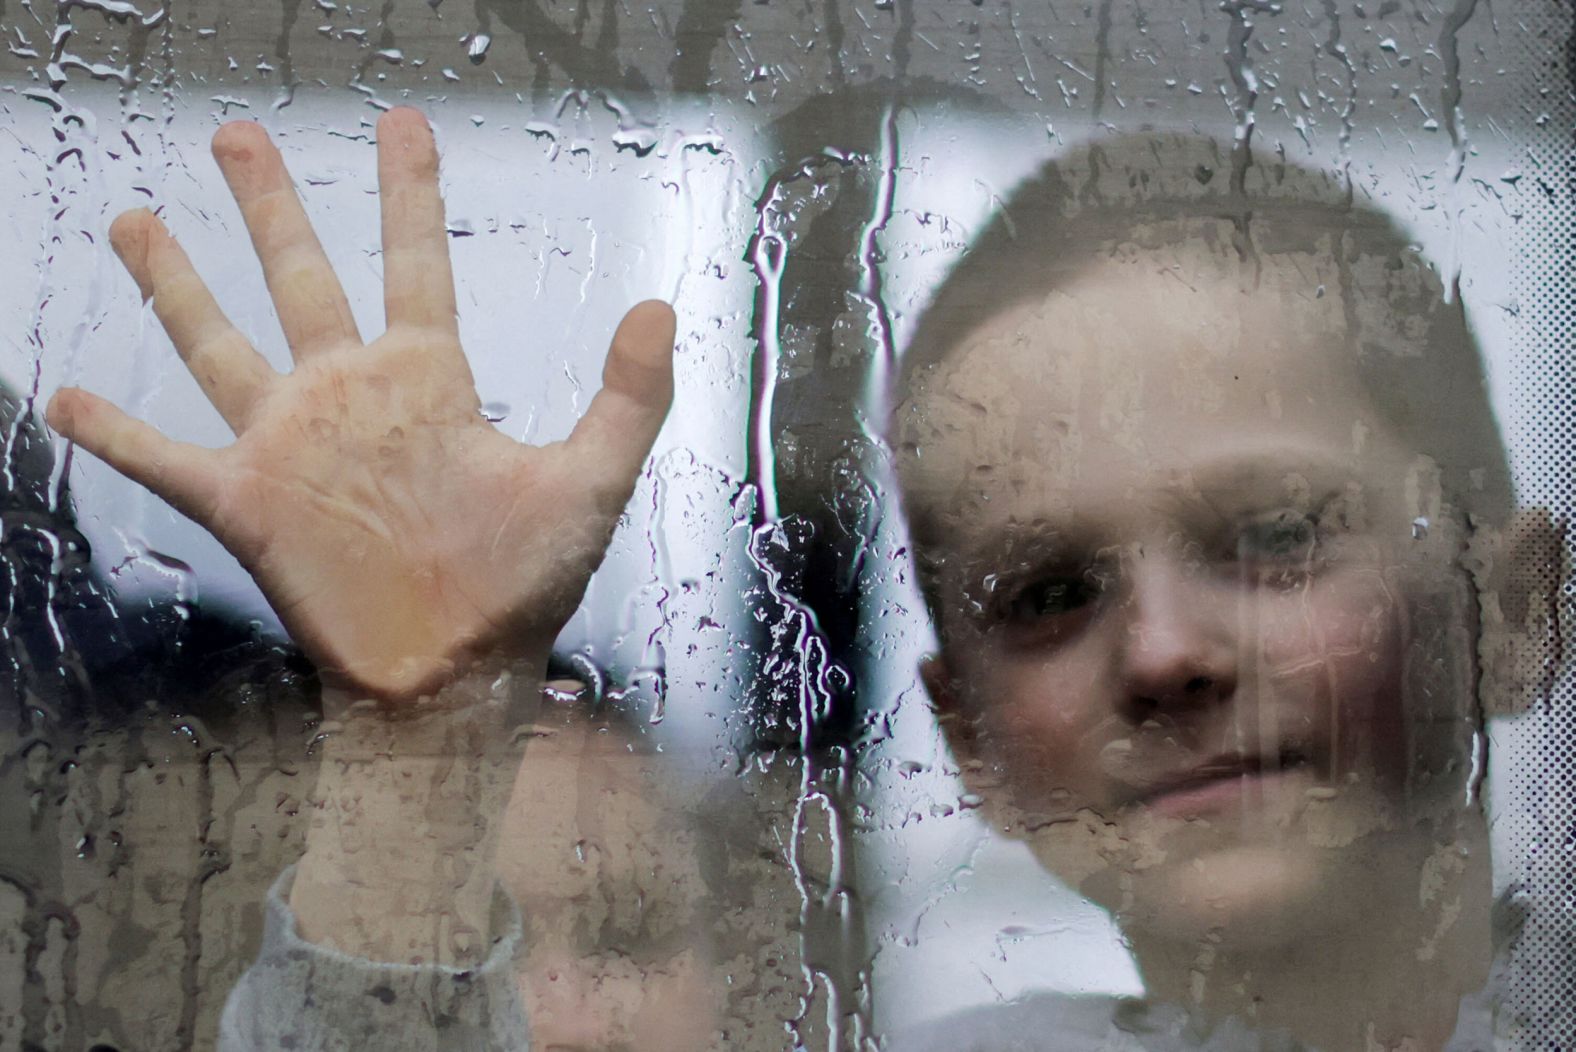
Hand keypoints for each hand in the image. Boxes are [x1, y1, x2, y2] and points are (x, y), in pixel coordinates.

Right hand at [47, 108, 674, 700]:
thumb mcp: (590, 482)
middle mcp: (351, 396)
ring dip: (175, 284)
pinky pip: (162, 456)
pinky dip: (113, 432)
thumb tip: (661, 305)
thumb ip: (628, 397)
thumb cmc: (523, 588)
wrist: (452, 678)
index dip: (407, 192)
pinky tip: (62, 399)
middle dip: (268, 204)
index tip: (402, 124)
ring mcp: (291, 445)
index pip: (414, 260)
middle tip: (236, 132)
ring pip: (217, 341)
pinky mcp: (245, 503)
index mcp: (427, 381)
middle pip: (299, 275)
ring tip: (135, 219)